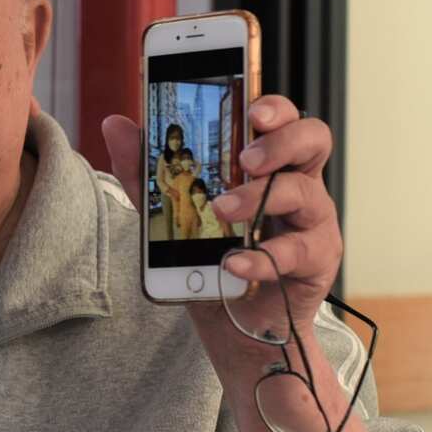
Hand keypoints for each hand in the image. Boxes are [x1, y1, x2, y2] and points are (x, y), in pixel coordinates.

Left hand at [102, 95, 343, 330]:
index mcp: (270, 162)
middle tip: (245, 159)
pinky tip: (233, 263)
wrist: (235, 324)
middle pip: (313, 139)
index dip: (274, 107)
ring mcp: (312, 221)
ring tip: (222, 210)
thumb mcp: (171, 212)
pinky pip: (296, 252)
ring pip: (303, 192)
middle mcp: (298, 183)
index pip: (283, 119)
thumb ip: (147, 171)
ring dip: (258, 197)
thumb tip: (115, 125)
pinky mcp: (316, 260)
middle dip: (279, 142)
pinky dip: (261, 258)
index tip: (251, 109)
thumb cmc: (213, 258)